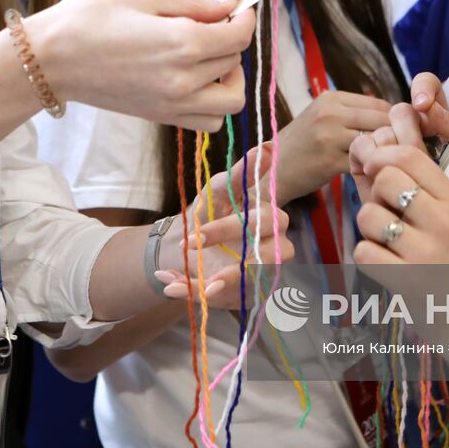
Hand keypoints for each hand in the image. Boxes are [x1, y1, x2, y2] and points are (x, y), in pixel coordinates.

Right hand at [26, 0, 255, 131]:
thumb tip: (230, 3)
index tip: (238, 7)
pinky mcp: (161, 117)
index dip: (245, 18)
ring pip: (230, 102)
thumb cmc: (91, 20)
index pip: (238, 36)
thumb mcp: (146, 0)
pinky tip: (194, 80)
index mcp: (184, 43)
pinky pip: (206, 120)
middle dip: (232, 41)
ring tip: (209, 59)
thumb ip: (194, 6)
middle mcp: (185, 79)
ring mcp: (174, 103)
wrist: (51, 59)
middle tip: (214, 24)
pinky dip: (212, 103)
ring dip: (230, 79)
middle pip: (235, 64)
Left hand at [154, 144, 294, 308]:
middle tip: (192, 259)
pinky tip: (173, 288)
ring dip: (218, 287)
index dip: (226, 230)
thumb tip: (269, 146)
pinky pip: (229, 301)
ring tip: (188, 287)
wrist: (190, 244)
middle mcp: (275, 249)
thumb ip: (243, 171)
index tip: (192, 234)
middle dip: (228, 265)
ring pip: (248, 286)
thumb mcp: (219, 188)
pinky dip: (198, 295)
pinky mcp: (248, 295)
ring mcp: (263, 275)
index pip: (260, 223)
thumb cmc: (212, 210)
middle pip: (264, 260)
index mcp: (270, 219)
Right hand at [273, 90, 391, 201]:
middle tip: (400, 151)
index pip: (380, 104)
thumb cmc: (302, 144)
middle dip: (395, 136)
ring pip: (375, 140)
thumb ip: (352, 113)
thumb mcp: (322, 117)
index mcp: (331, 98)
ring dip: (385, 152)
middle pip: (382, 120)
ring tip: (387, 162)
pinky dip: (372, 167)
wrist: (272, 169)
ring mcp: (329, 137)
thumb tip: (393, 114)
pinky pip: (364, 161)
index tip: (400, 135)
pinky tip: (372, 173)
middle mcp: (330, 113)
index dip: (395, 120)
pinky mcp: (330, 161)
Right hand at [348, 72, 448, 202]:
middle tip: (414, 158)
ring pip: (383, 130)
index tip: (422, 104)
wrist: (428, 223)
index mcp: (434, 117)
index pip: (427, 84)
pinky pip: (361, 143)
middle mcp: (407, 124)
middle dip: (409, 135)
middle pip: (401, 110)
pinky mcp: (362, 153)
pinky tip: (376, 172)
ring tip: (402, 176)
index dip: (423, 88)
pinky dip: (369, 158)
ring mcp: (383, 138)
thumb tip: (425, 105)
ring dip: (392, 155)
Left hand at [352, 102, 448, 267]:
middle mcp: (442, 220)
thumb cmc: (443, 253)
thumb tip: (363, 144)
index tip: (373, 164)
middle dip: (375, 191)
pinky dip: (367, 256)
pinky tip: (385, 262)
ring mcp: (425, 251)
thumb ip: (406, 178)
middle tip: (386, 210)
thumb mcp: (439, 212)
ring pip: (368, 214)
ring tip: (387, 240)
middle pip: (386, 177)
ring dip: (368, 227)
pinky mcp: (406, 279)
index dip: (381, 152)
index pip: (409, 155)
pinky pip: (363, 251)